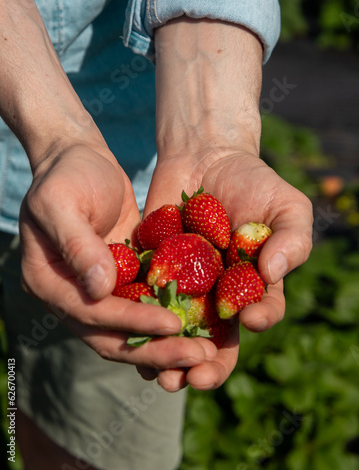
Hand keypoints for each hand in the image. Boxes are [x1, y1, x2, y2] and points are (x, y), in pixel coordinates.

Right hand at [19, 142, 215, 369]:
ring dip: (164, 343)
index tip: (172, 325)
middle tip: (198, 355)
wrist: (79, 159)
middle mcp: (71, 296)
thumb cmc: (66, 175)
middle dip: (155, 350)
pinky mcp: (120, 279)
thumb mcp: (61, 202)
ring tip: (204, 349)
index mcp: (49, 282)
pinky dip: (166, 317)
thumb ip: (78, 245)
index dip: (132, 323)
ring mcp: (95, 291)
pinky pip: (143, 306)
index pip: (92, 314)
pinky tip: (198, 324)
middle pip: (112, 337)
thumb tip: (99, 289)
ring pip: (130, 330)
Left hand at [137, 147, 312, 390]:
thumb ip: (292, 239)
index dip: (259, 320)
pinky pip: (144, 302)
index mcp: (253, 284)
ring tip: (159, 375)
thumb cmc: (252, 181)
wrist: (205, 155)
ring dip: (167, 357)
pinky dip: (137, 323)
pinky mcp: (153, 272)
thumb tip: (275, 272)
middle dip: (206, 363)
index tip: (249, 318)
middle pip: (214, 338)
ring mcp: (184, 285)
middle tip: (194, 379)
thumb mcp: (285, 205)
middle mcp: (217, 293)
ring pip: (175, 331)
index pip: (260, 312)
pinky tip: (130, 338)